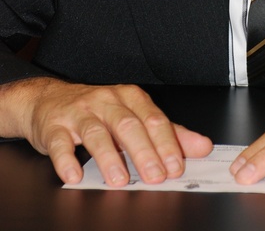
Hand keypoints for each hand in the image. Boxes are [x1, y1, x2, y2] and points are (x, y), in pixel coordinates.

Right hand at [0, 77, 212, 185]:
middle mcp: (106, 101)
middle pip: (128, 125)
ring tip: (119, 180)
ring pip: (96, 133)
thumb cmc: (97, 110)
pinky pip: (59, 143)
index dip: (166, 143)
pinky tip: (74, 176)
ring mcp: (79, 113)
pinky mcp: (54, 127)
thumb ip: (168, 133)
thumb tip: (202, 147)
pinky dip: (66, 160)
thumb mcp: (134, 115)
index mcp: (129, 98)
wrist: (49, 99)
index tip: (176, 165)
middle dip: (143, 152)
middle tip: (155, 176)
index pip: (153, 118)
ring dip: (109, 157)